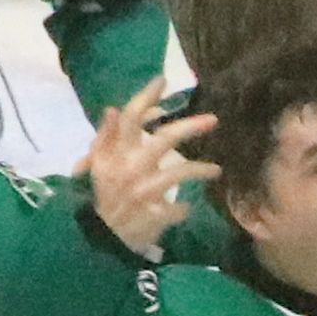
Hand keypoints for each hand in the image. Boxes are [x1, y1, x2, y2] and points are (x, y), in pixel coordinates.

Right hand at [86, 84, 211, 255]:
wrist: (101, 235)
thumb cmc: (106, 194)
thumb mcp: (99, 165)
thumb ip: (107, 138)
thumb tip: (113, 109)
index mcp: (115, 153)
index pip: (130, 119)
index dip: (145, 97)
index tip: (162, 80)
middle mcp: (129, 167)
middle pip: (163, 140)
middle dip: (190, 127)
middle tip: (213, 120)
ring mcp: (142, 191)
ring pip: (178, 173)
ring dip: (201, 169)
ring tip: (216, 170)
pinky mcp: (153, 214)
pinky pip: (177, 208)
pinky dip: (183, 209)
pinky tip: (188, 208)